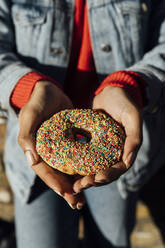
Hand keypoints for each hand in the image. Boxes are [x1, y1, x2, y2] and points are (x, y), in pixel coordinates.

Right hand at [18, 81, 84, 208]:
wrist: (50, 90)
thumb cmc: (38, 101)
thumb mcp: (31, 114)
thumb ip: (27, 134)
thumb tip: (31, 158)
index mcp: (35, 149)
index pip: (43, 170)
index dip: (53, 183)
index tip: (66, 193)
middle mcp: (46, 153)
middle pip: (56, 175)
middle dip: (66, 190)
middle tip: (78, 203)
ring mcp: (58, 149)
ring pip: (67, 170)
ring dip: (75, 184)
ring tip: (84, 197)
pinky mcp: (69, 143)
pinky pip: (76, 159)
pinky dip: (82, 168)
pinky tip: (92, 175)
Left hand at [73, 86, 141, 192]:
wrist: (111, 91)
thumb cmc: (124, 102)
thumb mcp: (132, 117)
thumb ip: (134, 138)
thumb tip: (128, 161)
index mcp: (125, 150)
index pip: (117, 169)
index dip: (106, 176)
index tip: (94, 179)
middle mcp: (114, 153)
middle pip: (104, 173)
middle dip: (92, 181)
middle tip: (78, 186)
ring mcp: (102, 149)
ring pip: (93, 169)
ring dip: (83, 177)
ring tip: (72, 184)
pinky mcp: (91, 143)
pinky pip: (84, 157)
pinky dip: (77, 165)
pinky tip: (67, 168)